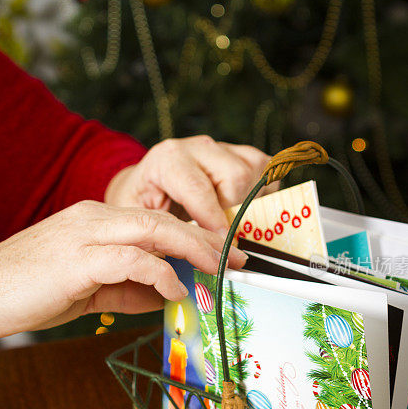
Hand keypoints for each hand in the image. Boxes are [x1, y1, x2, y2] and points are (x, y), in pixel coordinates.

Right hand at [0, 201, 246, 341]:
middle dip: (207, 238)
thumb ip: (126, 287)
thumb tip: (167, 295)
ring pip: (153, 229)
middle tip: (239, 259)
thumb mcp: (87, 288)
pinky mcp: (77, 259)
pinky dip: (159, 273)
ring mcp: (85, 234)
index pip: (157, 220)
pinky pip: (131, 259)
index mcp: (97, 220)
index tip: (225, 255)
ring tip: (221, 271)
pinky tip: (175, 290)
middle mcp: (95, 218)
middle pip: (164, 218)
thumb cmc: (27, 290)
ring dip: (194, 250)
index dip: (195, 235)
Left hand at [105, 136, 272, 233]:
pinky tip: (243, 210)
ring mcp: (223, 148)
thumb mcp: (140, 223)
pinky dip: (261, 195)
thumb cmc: (142, 207)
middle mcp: (198, 148)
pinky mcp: (242, 155)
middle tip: (225, 238)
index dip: (214, 220)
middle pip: (236, 176)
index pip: (198, 188)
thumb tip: (191, 260)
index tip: (223, 246)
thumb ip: (165, 235)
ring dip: (250, 204)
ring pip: (255, 173)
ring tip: (231, 222)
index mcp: (168, 159)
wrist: (146, 188)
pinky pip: (266, 172)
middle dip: (235, 213)